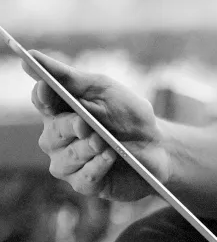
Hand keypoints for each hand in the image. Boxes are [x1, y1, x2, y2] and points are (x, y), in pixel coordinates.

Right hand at [26, 51, 168, 200]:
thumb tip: (31, 57)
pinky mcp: (86, 183)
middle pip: (52, 132)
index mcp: (61, 111)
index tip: (48, 87)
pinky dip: (97, 166)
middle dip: (69, 127)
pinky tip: (111, 157)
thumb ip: (70, 78)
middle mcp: (58, 139)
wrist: (160, 146)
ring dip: (86, 149)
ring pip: (65, 158)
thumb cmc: (130, 116)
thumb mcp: (105, 90)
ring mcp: (70, 163)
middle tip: (85, 124)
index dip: (43, 95)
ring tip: (105, 143)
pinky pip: (83, 178)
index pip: (41, 101)